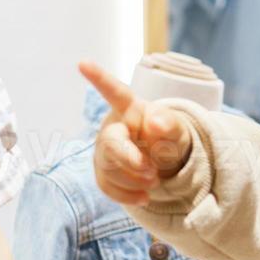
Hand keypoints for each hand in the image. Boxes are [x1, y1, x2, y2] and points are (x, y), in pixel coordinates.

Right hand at [79, 60, 192, 205]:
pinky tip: (145, 197)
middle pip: (110, 143)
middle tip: (153, 173)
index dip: (99, 78)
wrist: (162, 161)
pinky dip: (128, 196)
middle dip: (130, 160)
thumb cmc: (166, 137)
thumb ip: (169, 124)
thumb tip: (156, 122)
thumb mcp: (177, 130)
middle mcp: (111, 128)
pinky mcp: (102, 173)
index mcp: (130, 109)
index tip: (83, 63)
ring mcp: (103, 151)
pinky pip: (107, 187)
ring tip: (156, 180)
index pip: (115, 92)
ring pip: (109, 169)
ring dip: (135, 180)